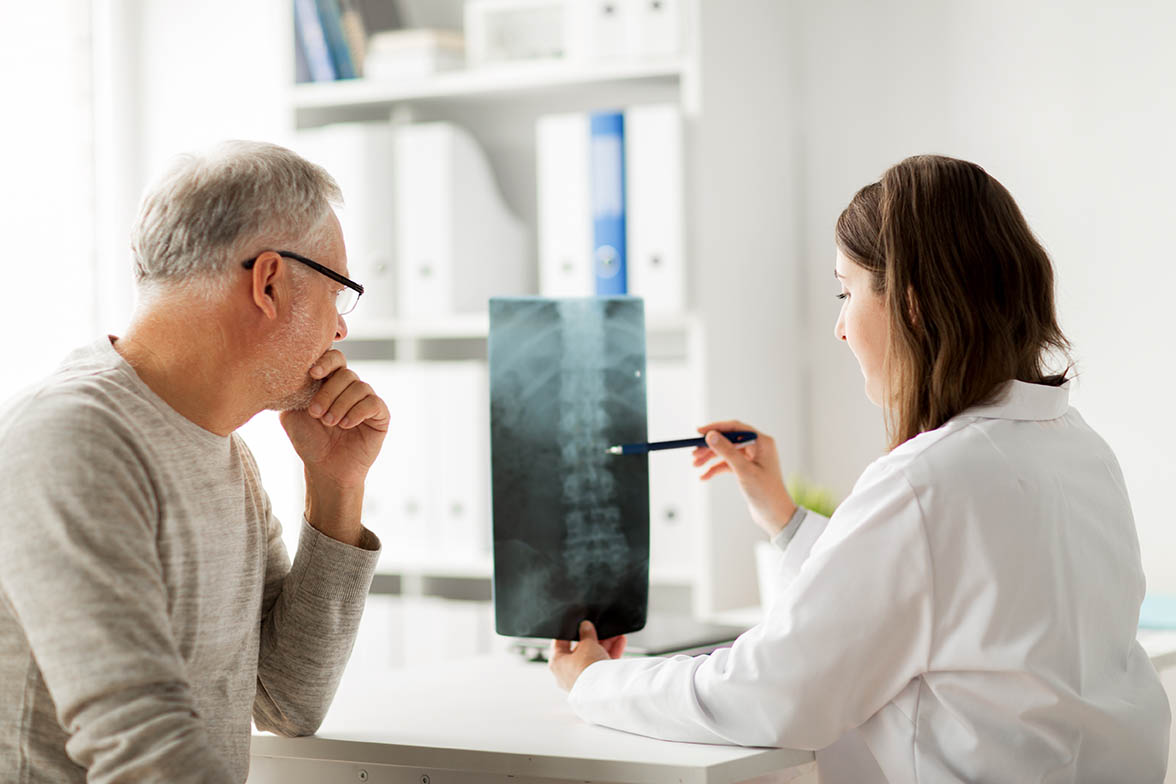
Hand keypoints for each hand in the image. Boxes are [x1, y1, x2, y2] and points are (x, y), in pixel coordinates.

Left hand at [279, 350, 389, 487]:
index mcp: (330, 382)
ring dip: (340, 405)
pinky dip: (357, 412)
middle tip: (315, 413)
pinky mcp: (380, 415)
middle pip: (345, 373)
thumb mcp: (292, 413)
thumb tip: (290, 372)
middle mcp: (350, 387)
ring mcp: (367, 399)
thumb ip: (292, 391)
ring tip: (330, 423)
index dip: (325, 361)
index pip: (334, 358)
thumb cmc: (309, 441)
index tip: (313, 374)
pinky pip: (373, 403)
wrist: (326, 469)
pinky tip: (346, 425)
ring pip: (359, 387)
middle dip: (328, 393)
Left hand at [549, 620, 625, 691]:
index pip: (559, 643)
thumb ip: (586, 633)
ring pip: (594, 657)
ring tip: (614, 633)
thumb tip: (585, 626)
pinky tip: (620, 642)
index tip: (577, 623)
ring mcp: (582, 679)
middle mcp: (567, 673)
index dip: (569, 631)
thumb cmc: (587, 669)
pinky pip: (603, 665)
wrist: (602, 689)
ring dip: (605, 644)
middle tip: (599, 628)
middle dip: (593, 638)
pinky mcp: (596, 683)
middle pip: (580, 650)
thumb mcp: (587, 643)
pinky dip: (611, 653)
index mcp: (557, 663)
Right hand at [692, 420, 796, 536]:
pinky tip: (704, 477)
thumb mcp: (743, 470)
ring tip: (695, 466)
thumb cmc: (765, 492)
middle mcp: (758, 447)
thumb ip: (727, 451)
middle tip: (694, 453)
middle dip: (710, 447)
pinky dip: (716, 469)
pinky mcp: (747, 469)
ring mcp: (752, 458)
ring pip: (726, 452)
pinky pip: (728, 464)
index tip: (698, 432)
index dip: (716, 428)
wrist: (775, 515)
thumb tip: (710, 435)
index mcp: (762, 442)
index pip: (735, 427)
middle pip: (728, 439)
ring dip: (710, 458)